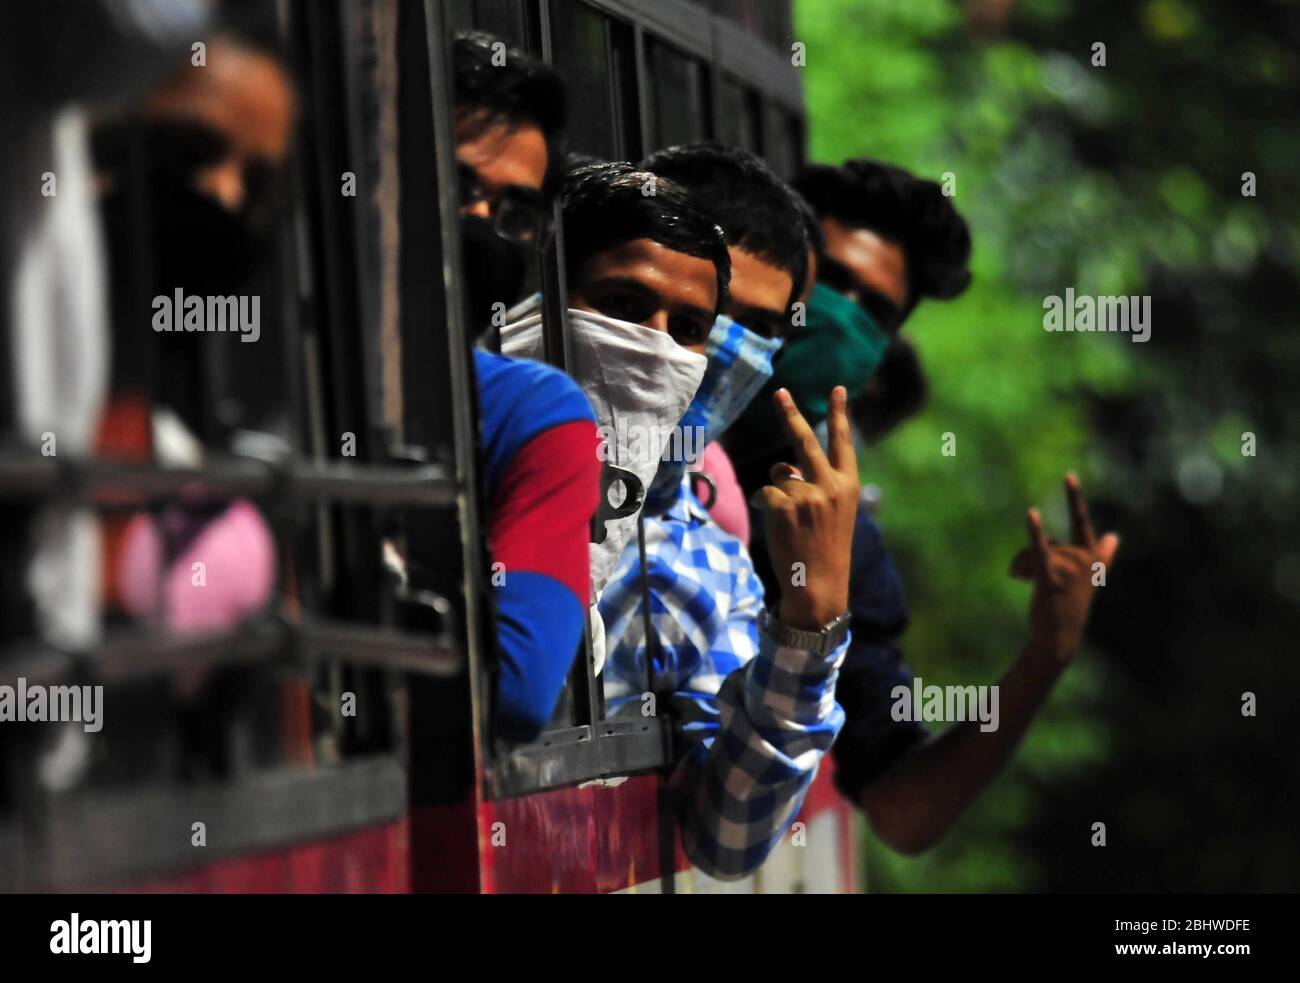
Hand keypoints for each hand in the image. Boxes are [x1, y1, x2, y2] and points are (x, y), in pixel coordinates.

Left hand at [751, 386, 859, 630]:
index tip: (837, 389)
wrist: (818, 585)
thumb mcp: (834, 513)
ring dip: (779, 491)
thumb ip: (815, 485)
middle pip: (805, 440)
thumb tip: (783, 466)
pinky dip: (767, 507)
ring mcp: (806, 493)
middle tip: (779, 392)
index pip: (842, 442)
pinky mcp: (783, 505)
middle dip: (790, 414)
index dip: (839, 414)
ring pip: (780, 473)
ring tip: (793, 520)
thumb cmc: (825, 550)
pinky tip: (781, 528)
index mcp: (848, 485)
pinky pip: (766, 493)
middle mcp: (829, 484)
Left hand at [1010, 474, 1119, 666]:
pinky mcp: (1053, 580)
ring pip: (1035, 552)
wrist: (1058, 639)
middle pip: (1047, 542)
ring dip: (1021, 566)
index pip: (1081, 521)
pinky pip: (1041, 552)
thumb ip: (1100, 557)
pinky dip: (1035, 533)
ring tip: (1023, 583)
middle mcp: (1084, 561)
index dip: (1074, 498)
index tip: (1068, 475)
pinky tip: (1032, 514)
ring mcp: (1070, 571)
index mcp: (1091, 557)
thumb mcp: (1086, 579)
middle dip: (1029, 557)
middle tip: (1025, 578)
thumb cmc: (1069, 607)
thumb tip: (1114, 536)